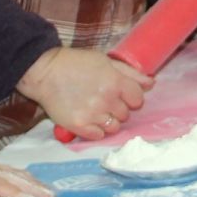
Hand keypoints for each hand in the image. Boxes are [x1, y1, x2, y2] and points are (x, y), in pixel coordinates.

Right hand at [15, 46, 151, 140]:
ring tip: (96, 111)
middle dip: (118, 108)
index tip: (121, 94)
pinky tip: (88, 120)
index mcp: (115, 82)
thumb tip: (151, 83)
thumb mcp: (105, 61)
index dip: (131, 97)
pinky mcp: (79, 126)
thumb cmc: (75, 63)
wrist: (44, 72)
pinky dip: (96, 131)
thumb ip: (130, 72)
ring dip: (108, 121)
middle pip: (126, 114)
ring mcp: (93, 115)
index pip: (138, 99)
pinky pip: (98, 136)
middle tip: (104, 100)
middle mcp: (107, 100)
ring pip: (114, 128)